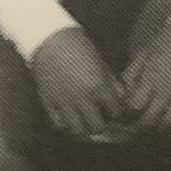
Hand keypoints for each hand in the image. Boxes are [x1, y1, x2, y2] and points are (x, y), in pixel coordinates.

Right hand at [31, 26, 126, 140]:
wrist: (49, 38)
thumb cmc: (78, 45)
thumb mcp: (100, 61)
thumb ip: (111, 82)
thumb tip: (121, 97)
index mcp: (98, 86)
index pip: (116, 112)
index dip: (118, 112)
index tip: (116, 110)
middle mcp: (82, 99)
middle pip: (98, 128)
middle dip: (103, 125)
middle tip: (102, 119)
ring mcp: (64, 103)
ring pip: (78, 132)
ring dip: (85, 130)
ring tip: (87, 123)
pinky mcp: (49, 104)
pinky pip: (60, 126)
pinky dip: (67, 126)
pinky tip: (71, 120)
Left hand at [122, 19, 170, 134]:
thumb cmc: (166, 42)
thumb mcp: (143, 56)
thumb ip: (131, 77)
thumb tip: (121, 96)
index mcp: (151, 78)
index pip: (133, 108)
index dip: (125, 117)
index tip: (121, 119)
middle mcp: (167, 90)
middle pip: (149, 121)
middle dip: (137, 131)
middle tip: (133, 132)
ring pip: (168, 125)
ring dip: (156, 133)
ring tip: (150, 133)